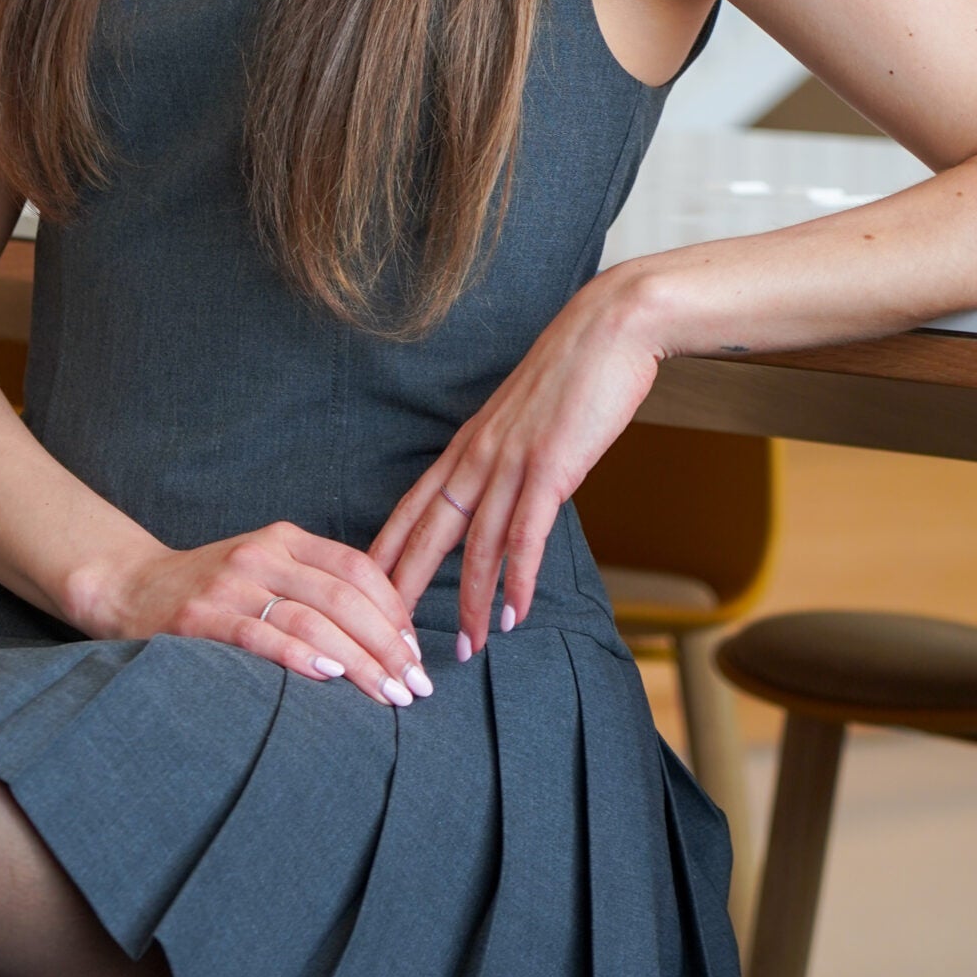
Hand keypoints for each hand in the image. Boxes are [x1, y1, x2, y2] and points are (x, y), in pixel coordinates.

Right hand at [79, 521, 434, 707]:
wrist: (131, 588)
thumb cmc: (214, 590)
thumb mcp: (267, 569)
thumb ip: (317, 587)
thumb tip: (389, 636)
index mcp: (286, 539)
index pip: (358, 568)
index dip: (395, 611)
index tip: (417, 654)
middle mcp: (262, 553)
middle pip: (344, 598)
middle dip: (387, 646)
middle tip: (414, 688)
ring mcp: (230, 583)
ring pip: (312, 620)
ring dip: (358, 661)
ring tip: (387, 696)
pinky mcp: (201, 617)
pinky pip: (260, 636)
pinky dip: (299, 657)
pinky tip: (330, 676)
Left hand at [369, 271, 661, 656]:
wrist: (609, 327)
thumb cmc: (574, 372)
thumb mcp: (525, 421)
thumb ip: (508, 460)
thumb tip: (506, 499)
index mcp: (468, 444)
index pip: (414, 508)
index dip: (388, 553)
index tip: (367, 593)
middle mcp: (478, 456)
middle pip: (427, 533)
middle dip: (405, 590)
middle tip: (388, 639)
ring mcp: (511, 462)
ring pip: (475, 545)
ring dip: (469, 603)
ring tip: (465, 649)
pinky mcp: (550, 468)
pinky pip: (526, 535)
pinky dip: (518, 580)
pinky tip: (514, 615)